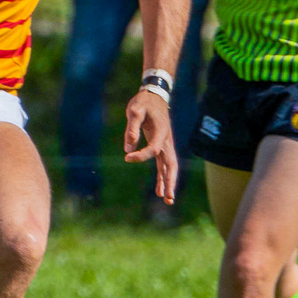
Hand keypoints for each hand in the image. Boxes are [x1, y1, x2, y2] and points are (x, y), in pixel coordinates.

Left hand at [123, 89, 178, 203]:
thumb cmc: (143, 103)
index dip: (140, 156)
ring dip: (168, 183)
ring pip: (168, 167)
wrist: (154, 97)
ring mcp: (165, 145)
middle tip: (168, 198)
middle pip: (171, 165)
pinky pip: (162, 165)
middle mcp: (166, 141)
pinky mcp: (161, 147)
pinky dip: (162, 177)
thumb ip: (132, 128)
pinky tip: (158, 190)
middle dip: (170, 182)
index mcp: (161, 132)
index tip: (127, 157)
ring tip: (167, 200)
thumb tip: (128, 147)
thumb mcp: (135, 110)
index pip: (153, 150)